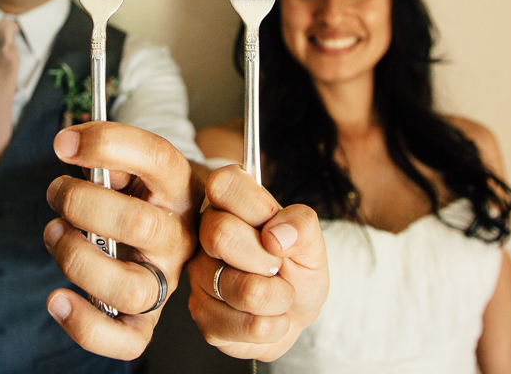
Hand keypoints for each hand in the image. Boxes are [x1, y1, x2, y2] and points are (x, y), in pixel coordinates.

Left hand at [43, 121, 200, 359]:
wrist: (186, 227)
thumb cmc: (148, 193)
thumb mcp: (140, 165)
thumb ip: (114, 157)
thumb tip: (79, 154)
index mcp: (180, 189)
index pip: (156, 158)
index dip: (107, 144)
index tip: (63, 144)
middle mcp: (179, 237)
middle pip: (139, 225)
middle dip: (81, 204)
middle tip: (57, 192)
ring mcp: (166, 281)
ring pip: (129, 288)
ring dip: (77, 259)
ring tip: (54, 233)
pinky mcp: (148, 319)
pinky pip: (125, 341)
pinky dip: (85, 326)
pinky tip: (58, 298)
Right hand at [187, 164, 327, 360]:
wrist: (295, 311)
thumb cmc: (296, 266)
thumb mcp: (311, 241)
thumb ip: (302, 224)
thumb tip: (276, 234)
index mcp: (229, 204)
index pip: (222, 184)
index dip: (254, 207)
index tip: (273, 228)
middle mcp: (205, 235)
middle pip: (221, 235)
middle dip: (269, 260)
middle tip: (278, 265)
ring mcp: (199, 276)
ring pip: (243, 289)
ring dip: (279, 298)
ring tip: (278, 293)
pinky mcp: (203, 316)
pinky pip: (247, 326)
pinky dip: (273, 326)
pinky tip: (267, 316)